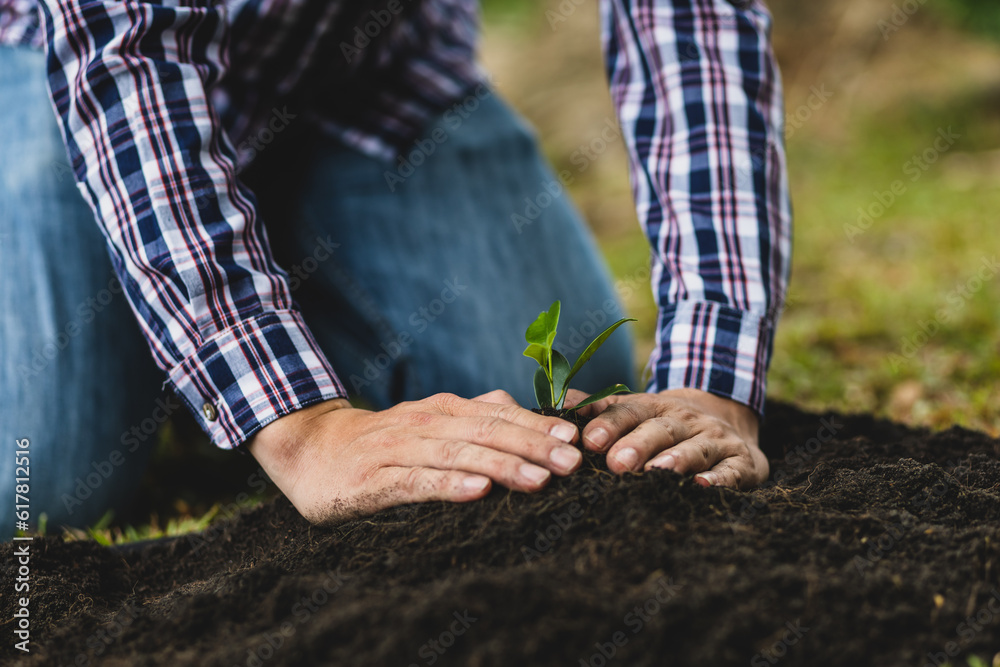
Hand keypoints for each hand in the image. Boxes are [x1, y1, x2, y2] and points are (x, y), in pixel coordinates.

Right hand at [247, 391, 582, 523]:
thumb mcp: (428, 422)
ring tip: (540, 481)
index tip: (576, 439)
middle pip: (486, 432)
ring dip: (502, 466)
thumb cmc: (380, 442)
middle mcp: (424, 423)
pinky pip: (416, 483)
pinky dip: (448, 486)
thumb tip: (520, 409)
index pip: (498, 414)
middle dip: (533, 446)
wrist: (308, 449)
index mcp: (443, 409)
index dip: (538, 426)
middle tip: (572, 464)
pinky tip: (477, 494)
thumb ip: (472, 416)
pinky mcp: (373, 480)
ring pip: (457, 454)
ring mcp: (398, 450)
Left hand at [565, 388, 767, 488]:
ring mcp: (714, 440)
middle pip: (660, 429)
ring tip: (656, 473)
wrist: (726, 419)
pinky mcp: (742, 463)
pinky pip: (731, 471)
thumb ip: (595, 409)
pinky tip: (703, 487)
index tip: (589, 441)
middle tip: (617, 463)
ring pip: (695, 448)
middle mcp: (684, 420)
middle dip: (638, 444)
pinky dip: (718, 479)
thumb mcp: (632, 411)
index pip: (628, 412)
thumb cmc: (662, 425)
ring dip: (675, 460)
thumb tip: (553, 402)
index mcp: (652, 408)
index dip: (608, 425)